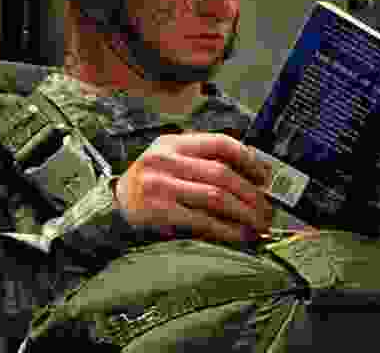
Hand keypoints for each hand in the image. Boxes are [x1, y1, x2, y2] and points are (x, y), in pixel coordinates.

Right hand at [113, 133, 273, 242]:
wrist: (112, 209)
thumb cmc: (149, 185)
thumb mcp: (169, 161)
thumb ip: (201, 161)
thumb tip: (252, 174)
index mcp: (172, 144)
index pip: (220, 143)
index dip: (248, 160)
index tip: (265, 177)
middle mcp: (166, 161)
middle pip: (222, 173)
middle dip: (251, 193)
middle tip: (268, 208)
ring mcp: (161, 186)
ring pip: (217, 196)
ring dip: (245, 212)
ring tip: (260, 223)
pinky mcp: (160, 212)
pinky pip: (204, 220)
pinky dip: (228, 229)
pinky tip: (242, 236)